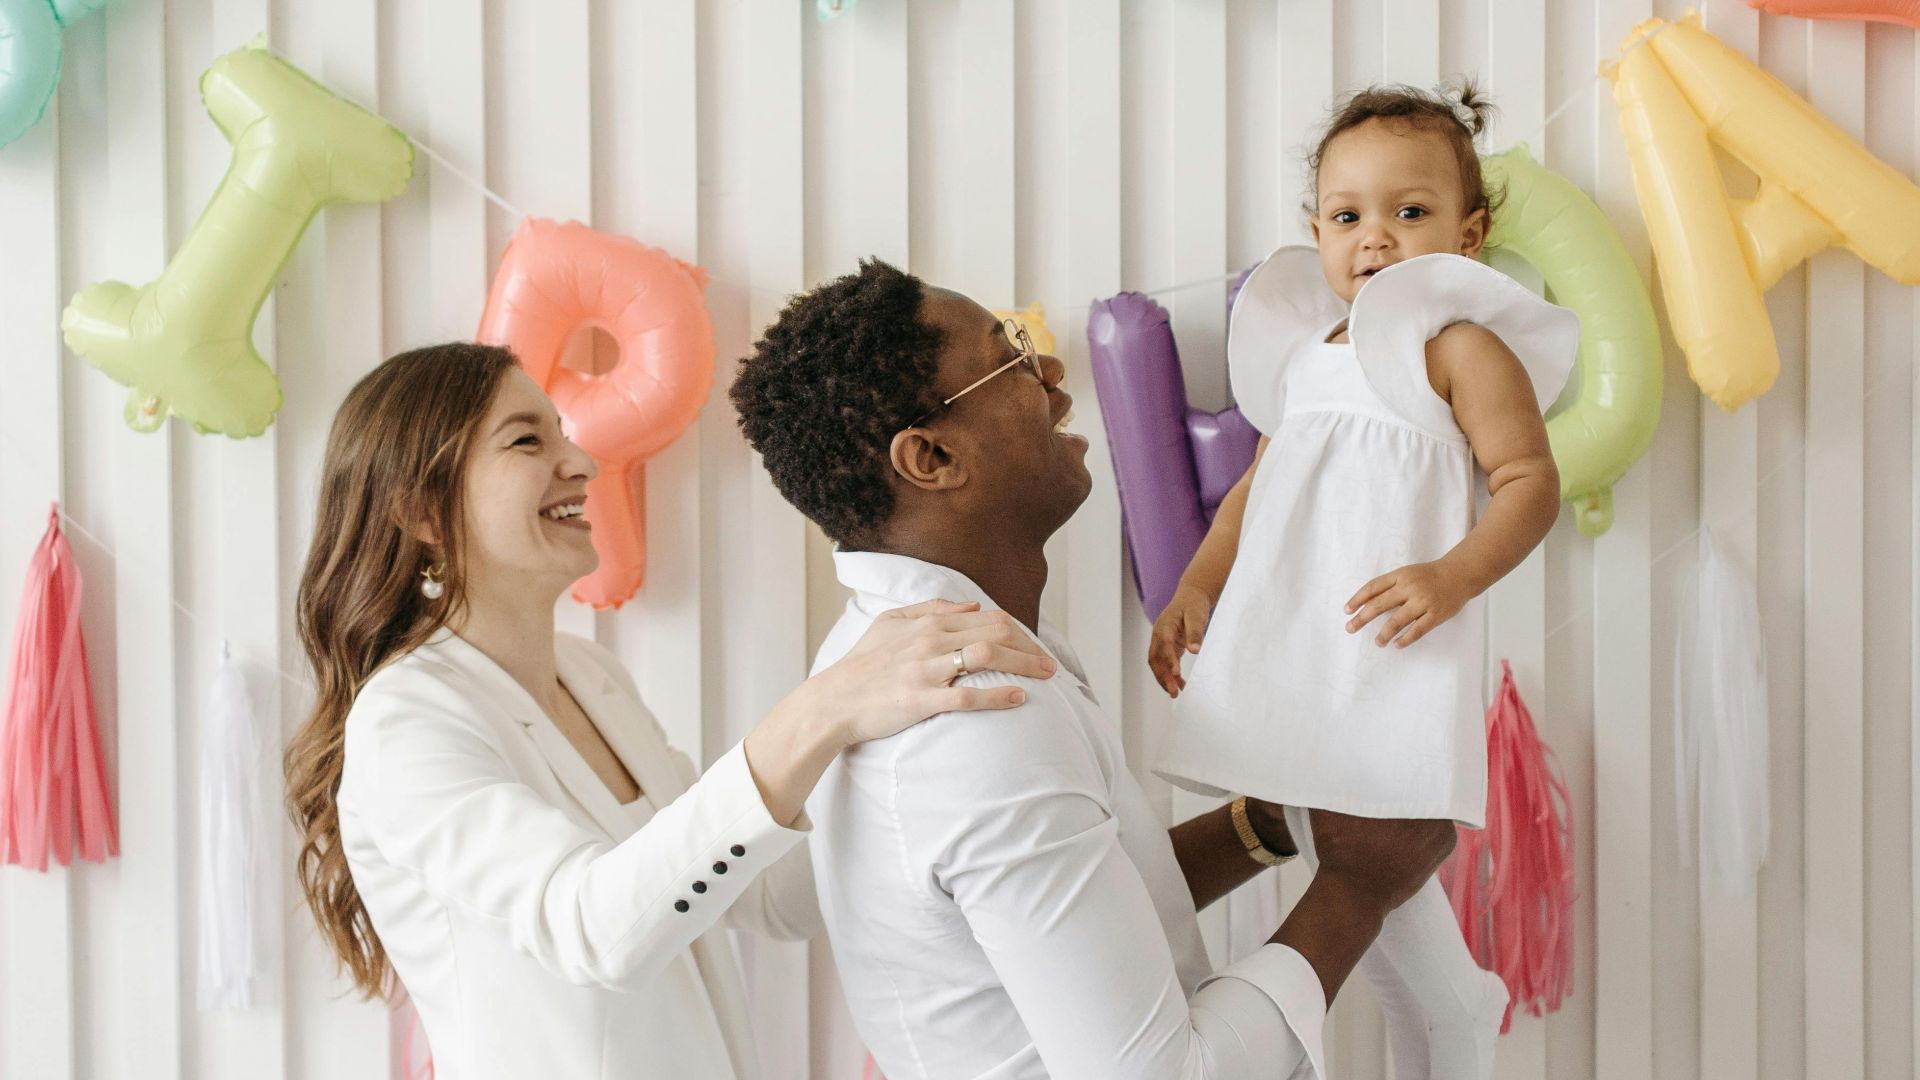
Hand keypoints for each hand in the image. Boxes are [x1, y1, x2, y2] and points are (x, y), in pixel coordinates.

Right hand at [810, 599, 1057, 746]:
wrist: (835, 700)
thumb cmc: (863, 663)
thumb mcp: (889, 623)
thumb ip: (931, 608)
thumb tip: (972, 606)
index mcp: (927, 622)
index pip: (987, 619)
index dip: (1019, 632)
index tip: (1036, 648)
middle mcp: (930, 640)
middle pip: (995, 635)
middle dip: (1030, 648)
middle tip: (1051, 665)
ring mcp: (926, 670)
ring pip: (986, 658)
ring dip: (1023, 665)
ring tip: (1046, 677)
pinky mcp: (921, 700)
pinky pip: (966, 697)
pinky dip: (996, 696)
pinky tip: (1018, 698)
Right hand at [1148, 584, 1212, 697]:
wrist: (1191, 596)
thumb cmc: (1194, 604)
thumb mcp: (1197, 615)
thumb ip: (1195, 632)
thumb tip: (1195, 650)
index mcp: (1165, 626)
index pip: (1164, 645)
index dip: (1169, 659)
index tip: (1176, 672)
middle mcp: (1159, 635)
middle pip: (1155, 659)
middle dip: (1162, 676)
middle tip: (1173, 692)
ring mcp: (1161, 641)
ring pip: (1157, 663)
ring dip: (1164, 678)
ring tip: (1175, 694)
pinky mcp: (1167, 645)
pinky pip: (1164, 662)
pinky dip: (1170, 674)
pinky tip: (1180, 684)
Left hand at [1344, 560, 1470, 647]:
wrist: (1460, 574)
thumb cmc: (1429, 576)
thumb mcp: (1407, 574)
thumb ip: (1390, 587)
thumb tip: (1366, 603)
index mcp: (1400, 576)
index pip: (1373, 587)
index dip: (1358, 598)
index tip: (1347, 610)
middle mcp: (1409, 588)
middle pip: (1379, 604)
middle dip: (1362, 618)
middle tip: (1350, 628)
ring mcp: (1423, 602)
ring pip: (1397, 621)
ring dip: (1384, 634)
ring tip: (1377, 642)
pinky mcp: (1436, 615)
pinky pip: (1417, 630)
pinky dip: (1405, 639)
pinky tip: (1396, 644)